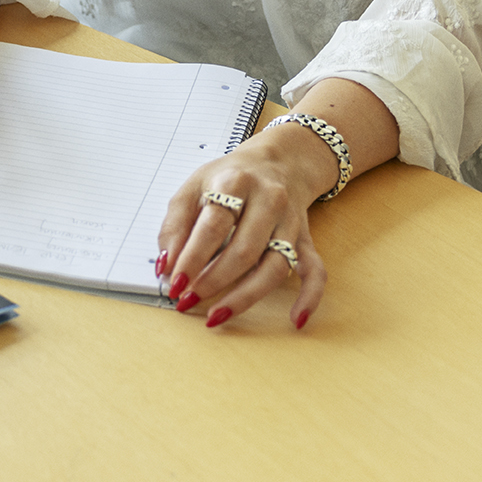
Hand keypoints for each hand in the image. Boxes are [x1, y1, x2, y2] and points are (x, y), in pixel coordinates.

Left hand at [156, 123, 335, 331]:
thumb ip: (175, 225)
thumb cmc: (229, 177)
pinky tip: (295, 320)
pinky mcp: (306, 240)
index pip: (213, 226)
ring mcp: (291, 223)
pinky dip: (310, 298)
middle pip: (244, 251)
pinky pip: (316, 272)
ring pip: (274, 267)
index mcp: (235, 182)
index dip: (192, 258)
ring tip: (217, 315)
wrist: (278, 161)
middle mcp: (269, 201)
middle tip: (188, 299)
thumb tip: (165, 266)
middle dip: (213, 281)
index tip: (175, 282)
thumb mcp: (192, 186)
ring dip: (245, 297)